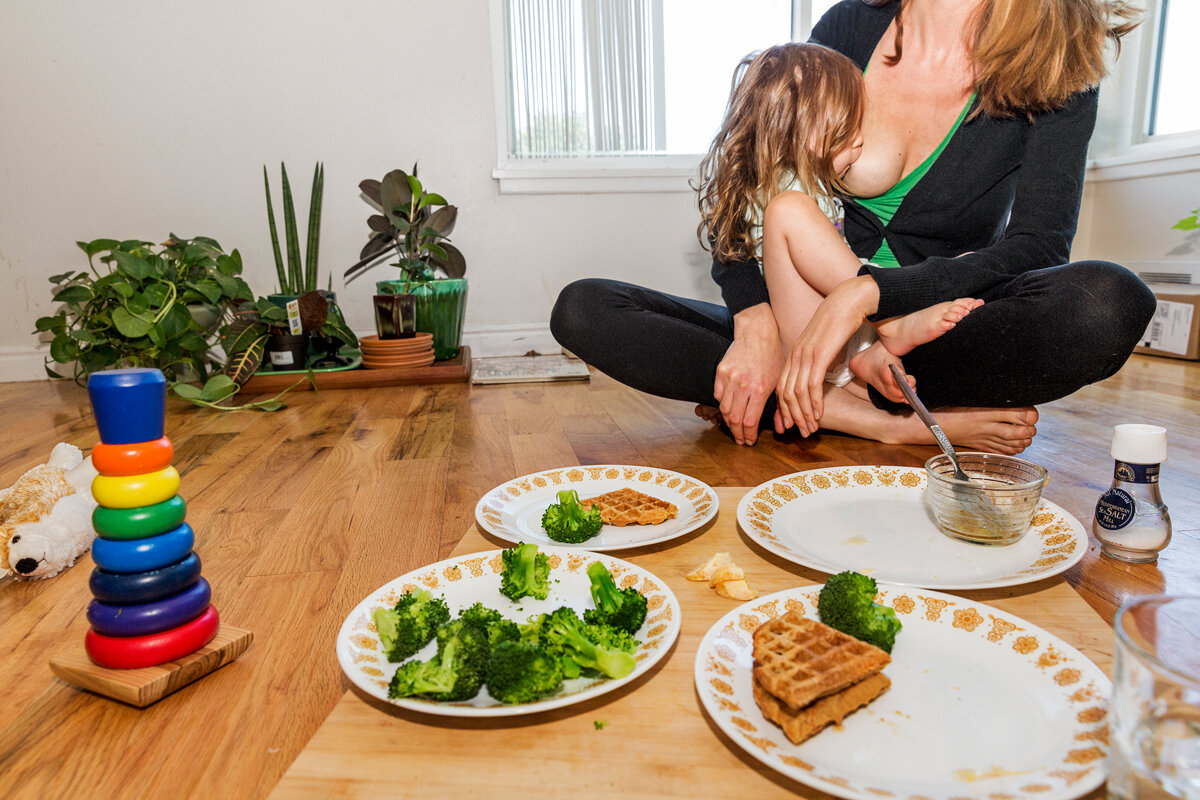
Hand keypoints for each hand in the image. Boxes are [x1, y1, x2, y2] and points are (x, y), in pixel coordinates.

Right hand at [714, 304, 783, 444]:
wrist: (757, 333)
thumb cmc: (773, 356)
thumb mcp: (781, 381)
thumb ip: (781, 406)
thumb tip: (782, 429)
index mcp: (760, 389)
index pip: (749, 422)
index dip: (749, 435)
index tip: (750, 441)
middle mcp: (742, 385)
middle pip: (734, 420)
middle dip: (737, 434)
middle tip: (741, 440)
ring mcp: (729, 379)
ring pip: (724, 409)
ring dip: (728, 423)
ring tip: (734, 429)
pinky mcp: (721, 372)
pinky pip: (718, 396)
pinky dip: (722, 405)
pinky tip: (729, 410)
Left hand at [777, 275, 879, 433]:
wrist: (847, 302)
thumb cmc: (838, 324)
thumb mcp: (821, 346)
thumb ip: (816, 363)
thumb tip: (817, 380)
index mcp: (793, 354)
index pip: (781, 387)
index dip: (784, 409)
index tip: (791, 424)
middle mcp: (795, 356)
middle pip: (786, 393)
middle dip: (793, 416)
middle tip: (803, 432)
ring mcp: (806, 355)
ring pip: (797, 393)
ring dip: (805, 414)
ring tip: (812, 428)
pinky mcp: (819, 355)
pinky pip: (812, 385)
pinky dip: (814, 403)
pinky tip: (819, 414)